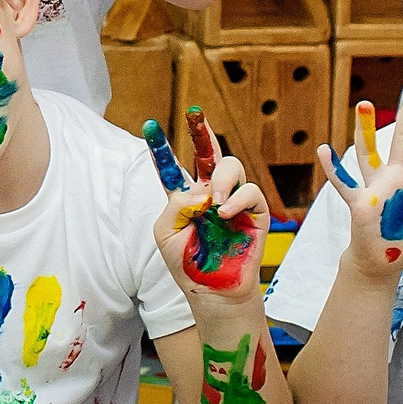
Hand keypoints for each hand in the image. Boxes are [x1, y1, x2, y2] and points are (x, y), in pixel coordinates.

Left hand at [144, 108, 266, 296]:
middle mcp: (210, 193)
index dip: (160, 147)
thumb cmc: (187, 263)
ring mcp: (233, 201)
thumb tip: (200, 189)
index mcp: (185, 198)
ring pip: (232, 166)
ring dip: (223, 179)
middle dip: (201, 131)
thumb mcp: (167, 232)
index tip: (148, 126)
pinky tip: (224, 213)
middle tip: (193, 112)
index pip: (172, 167)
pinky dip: (236, 199)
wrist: (212, 291)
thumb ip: (176, 205)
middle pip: (209, 154)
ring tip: (214, 203)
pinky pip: (250, 192)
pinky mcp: (254, 213)